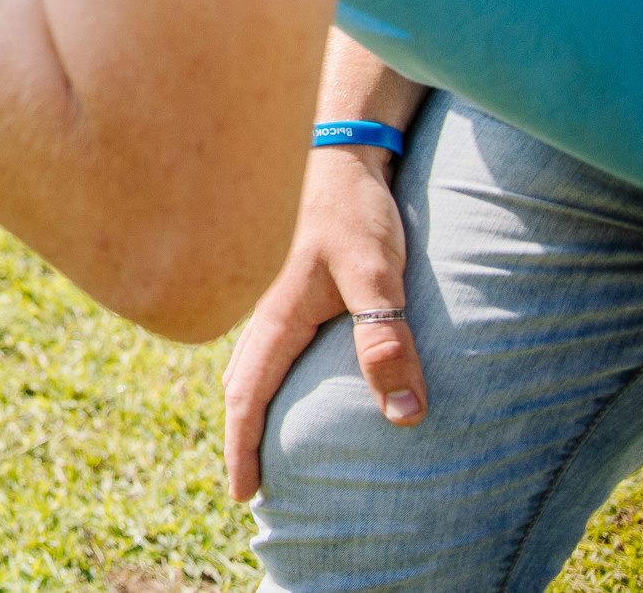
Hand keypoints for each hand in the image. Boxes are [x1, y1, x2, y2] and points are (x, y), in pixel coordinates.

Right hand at [222, 144, 427, 500]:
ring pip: (251, 362)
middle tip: (251, 483)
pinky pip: (268, 342)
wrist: (341, 148)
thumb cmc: (356, 210)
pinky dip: (266, 375)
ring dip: (252, 406)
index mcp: (277, 318)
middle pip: (240, 385)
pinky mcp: (292, 283)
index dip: (243, 449)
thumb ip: (387, 340)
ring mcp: (274, 296)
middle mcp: (266, 311)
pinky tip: (290, 378)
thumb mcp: (377, 274)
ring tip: (265, 439)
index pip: (248, 397)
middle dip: (241, 436)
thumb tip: (402, 417)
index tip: (247, 495)